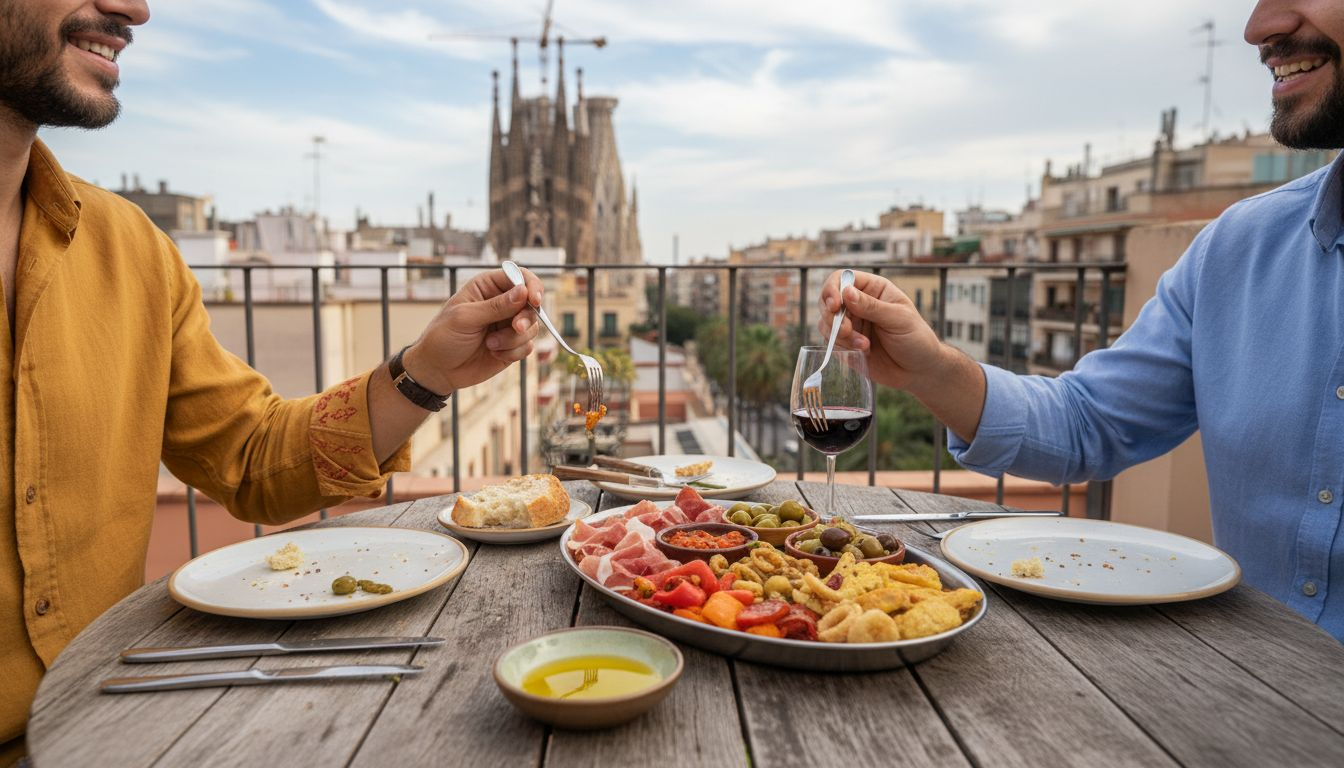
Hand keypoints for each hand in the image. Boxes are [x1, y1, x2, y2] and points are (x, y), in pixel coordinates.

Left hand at [402, 267, 543, 392]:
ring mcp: (508, 325)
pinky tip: (494, 354)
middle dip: (526, 318)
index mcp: (488, 287)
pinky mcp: (512, 346)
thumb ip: (496, 306)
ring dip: (514, 339)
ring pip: (532, 327)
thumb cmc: (444, 337)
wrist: (438, 370)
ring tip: (491, 345)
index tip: (534, 301)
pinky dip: (513, 352)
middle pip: (532, 303)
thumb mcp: (465, 318)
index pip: (520, 276)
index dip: (531, 286)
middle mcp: (502, 303)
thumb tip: (523, 292)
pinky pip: (527, 346)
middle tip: (515, 328)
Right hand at [817, 270, 944, 391]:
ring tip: (864, 346)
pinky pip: (831, 342)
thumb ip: (872, 306)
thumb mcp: (898, 319)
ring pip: (826, 323)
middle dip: (832, 317)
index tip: (835, 306)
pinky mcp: (846, 344)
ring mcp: (851, 324)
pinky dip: (842, 348)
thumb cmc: (916, 339)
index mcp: (872, 289)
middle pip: (827, 300)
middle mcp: (858, 304)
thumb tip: (846, 292)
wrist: (919, 370)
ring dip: (839, 335)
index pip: (842, 278)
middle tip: (846, 331)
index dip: (832, 289)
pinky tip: (863, 352)